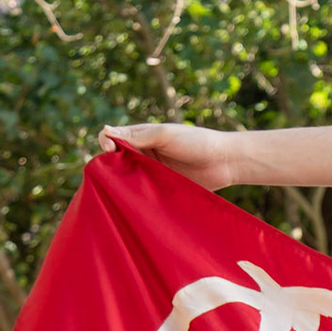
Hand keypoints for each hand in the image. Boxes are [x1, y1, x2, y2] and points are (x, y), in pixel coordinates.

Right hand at [98, 123, 234, 190]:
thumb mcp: (166, 135)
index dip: (106, 145)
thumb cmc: (197, 142)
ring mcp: (152, 171)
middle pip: (116, 160)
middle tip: (116, 174)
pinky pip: (142, 191)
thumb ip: (138, 136)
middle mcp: (144, 153)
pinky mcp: (161, 187)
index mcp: (142, 136)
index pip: (111, 139)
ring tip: (124, 187)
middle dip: (111, 166)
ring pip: (127, 177)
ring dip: (122, 182)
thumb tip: (105, 131)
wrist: (227, 161)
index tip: (111, 152)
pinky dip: (136, 194)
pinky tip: (133, 199)